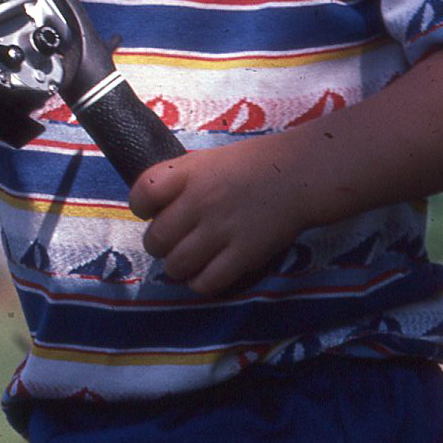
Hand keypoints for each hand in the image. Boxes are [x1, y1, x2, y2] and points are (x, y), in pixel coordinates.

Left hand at [128, 137, 307, 297]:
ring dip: (178, 267)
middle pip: (156, 239)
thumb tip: (156, 208)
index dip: (141, 208)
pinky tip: (208, 273)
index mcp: (189, 173)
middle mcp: (200, 201)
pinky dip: (201, 283)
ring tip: (190, 261)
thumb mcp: (210, 159)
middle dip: (160, 245)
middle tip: (175, 243)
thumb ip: (181, 180)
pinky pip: (206, 282)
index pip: (142, 194)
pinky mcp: (243, 254)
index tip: (152, 211)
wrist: (300, 173)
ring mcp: (221, 229)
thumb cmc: (254, 164)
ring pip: (176, 266)